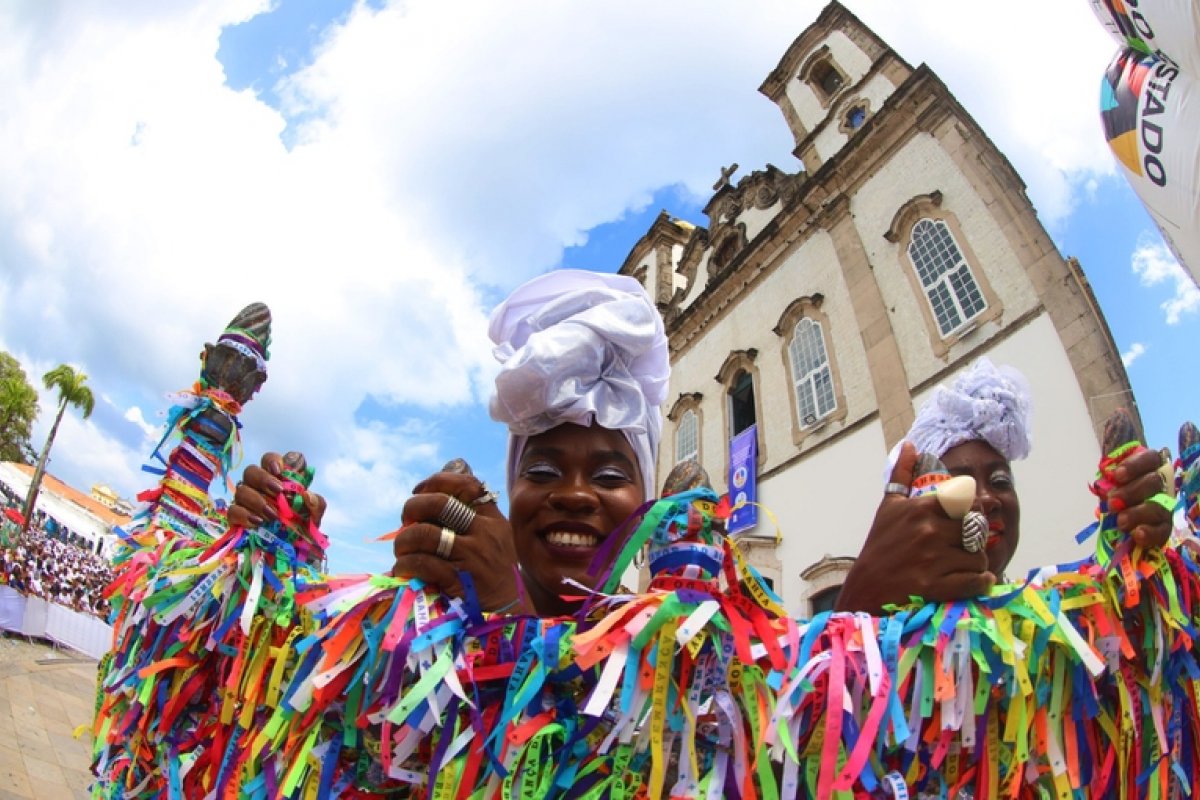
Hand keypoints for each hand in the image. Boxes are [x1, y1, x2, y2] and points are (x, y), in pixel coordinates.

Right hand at [227, 452, 325, 528]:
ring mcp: (246, 501)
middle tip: (278, 492)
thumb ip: (316, 503)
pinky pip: (233, 510)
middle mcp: (259, 486)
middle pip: (251, 471)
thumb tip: (307, 496)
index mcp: (278, 479)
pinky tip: (258, 522)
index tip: (281, 471)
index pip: (271, 460)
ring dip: (257, 500)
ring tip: (272, 515)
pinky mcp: (237, 517)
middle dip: (264, 479)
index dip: (274, 460)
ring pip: (241, 489)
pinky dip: (245, 515)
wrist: (294, 551)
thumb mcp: (314, 515)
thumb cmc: (302, 526)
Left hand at [391, 472, 529, 613]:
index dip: (437, 481)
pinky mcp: (458, 580)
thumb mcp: (497, 540)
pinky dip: (405, 565)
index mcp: (494, 520)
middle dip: (413, 507)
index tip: (419, 491)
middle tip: (406, 521)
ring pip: (425, 534)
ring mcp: (473, 556)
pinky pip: (422, 563)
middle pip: (440, 503)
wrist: (510, 614)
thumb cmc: (496, 575)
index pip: (467, 485)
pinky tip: (403, 569)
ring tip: (402, 550)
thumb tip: (440, 489)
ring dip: (404, 540)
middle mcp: (485, 533)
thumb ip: (476, 518)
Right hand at [836, 442, 993, 613]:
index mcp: (920, 508)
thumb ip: (902, 474)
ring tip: (963, 566)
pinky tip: (977, 581)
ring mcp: (932, 559)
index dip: (971, 512)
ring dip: (976, 564)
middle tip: (964, 547)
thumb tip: (910, 445)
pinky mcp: (935, 586)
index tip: (963, 522)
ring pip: (978, 557)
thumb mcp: (889, 506)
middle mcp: (928, 531)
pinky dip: (980, 583)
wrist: (866, 587)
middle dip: (974, 540)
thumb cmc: (880, 545)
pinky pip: (974, 581)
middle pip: (976, 530)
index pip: (966, 501)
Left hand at [1105, 447, 1172, 547]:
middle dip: (1131, 492)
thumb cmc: (1116, 489)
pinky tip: (1137, 534)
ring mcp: (1165, 505)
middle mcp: (1162, 484)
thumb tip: (1106, 490)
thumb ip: (1110, 481)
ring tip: (1120, 521)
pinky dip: (1150, 533)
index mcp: (1150, 467)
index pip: (1151, 458)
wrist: (1121, 511)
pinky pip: (1163, 531)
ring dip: (1137, 514)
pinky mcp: (1165, 526)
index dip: (1135, 465)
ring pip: (1159, 507)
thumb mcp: (1111, 481)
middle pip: (1154, 482)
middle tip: (1112, 502)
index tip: (1117, 476)